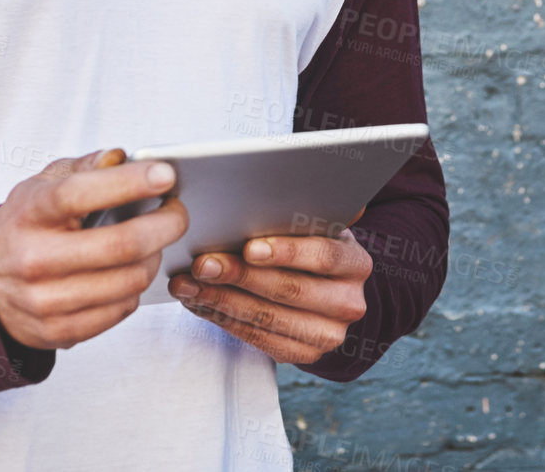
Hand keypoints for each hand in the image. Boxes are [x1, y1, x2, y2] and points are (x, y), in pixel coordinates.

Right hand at [0, 148, 189, 350]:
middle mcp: (33, 258)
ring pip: (129, 281)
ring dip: (154, 258)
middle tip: (178, 212)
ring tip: (154, 243)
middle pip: (121, 245)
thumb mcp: (42, 185)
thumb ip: (84, 166)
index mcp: (30, 213)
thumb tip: (120, 158)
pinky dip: (135, 289)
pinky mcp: (57, 331)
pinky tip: (130, 272)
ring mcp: (43, 300)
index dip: (129, 182)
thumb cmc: (25, 226)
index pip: (81, 193)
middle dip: (165, 225)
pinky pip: (121, 310)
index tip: (166, 175)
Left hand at [168, 221, 371, 364]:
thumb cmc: (310, 248)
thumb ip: (303, 215)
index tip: (248, 247)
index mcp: (355, 263)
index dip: (286, 252)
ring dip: (221, 300)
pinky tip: (200, 302)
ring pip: (268, 318)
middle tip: (202, 264)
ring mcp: (328, 334)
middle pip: (290, 290)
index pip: (324, 256)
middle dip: (240, 275)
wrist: (326, 293)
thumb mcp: (316, 229)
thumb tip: (280, 189)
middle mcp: (349, 302)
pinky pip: (258, 339)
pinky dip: (224, 319)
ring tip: (189, 284)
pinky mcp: (303, 354)